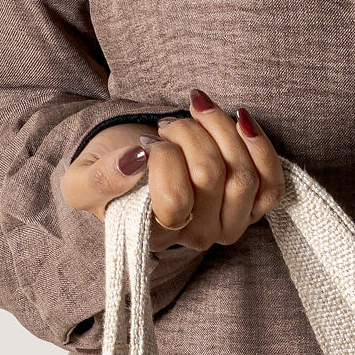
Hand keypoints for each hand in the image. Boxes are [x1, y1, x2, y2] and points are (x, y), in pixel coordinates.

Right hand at [60, 92, 284, 254]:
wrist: (134, 163)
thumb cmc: (109, 169)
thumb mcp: (82, 178)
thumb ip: (100, 179)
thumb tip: (135, 160)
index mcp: (158, 234)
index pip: (175, 200)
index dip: (162, 158)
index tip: (146, 142)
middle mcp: (199, 235)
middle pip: (212, 176)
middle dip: (188, 133)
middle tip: (168, 127)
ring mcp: (230, 222)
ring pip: (242, 174)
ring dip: (219, 130)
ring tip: (195, 119)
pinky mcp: (253, 203)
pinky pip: (272, 182)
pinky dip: (258, 145)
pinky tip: (239, 121)